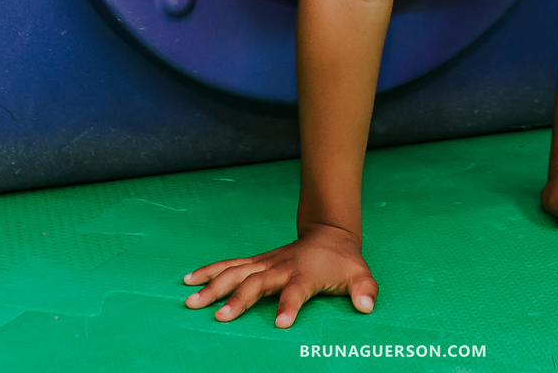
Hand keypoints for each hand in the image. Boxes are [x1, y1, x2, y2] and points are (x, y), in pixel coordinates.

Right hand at [183, 221, 377, 327]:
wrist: (328, 232)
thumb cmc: (342, 261)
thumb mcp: (360, 274)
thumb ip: (364, 290)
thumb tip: (367, 306)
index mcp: (305, 273)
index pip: (297, 291)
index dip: (290, 306)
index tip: (281, 324)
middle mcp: (281, 267)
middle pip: (257, 282)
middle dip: (238, 299)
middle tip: (219, 317)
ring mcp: (265, 263)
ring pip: (236, 272)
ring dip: (213, 285)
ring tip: (192, 300)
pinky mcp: (256, 262)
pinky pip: (229, 266)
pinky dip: (209, 271)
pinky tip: (189, 279)